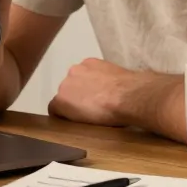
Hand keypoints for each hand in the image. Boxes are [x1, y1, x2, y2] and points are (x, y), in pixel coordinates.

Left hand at [48, 58, 183, 133]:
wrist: (128, 96)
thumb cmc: (131, 89)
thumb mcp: (120, 79)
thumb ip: (110, 81)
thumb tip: (117, 89)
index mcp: (89, 63)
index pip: (80, 79)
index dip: (85, 93)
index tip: (94, 100)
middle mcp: (74, 70)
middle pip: (70, 88)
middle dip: (78, 98)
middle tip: (91, 110)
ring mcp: (66, 85)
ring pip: (63, 99)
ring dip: (71, 107)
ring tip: (86, 118)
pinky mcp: (61, 101)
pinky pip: (55, 111)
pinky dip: (63, 118)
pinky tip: (73, 123)